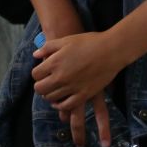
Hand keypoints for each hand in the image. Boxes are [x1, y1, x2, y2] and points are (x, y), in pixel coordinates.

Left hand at [31, 31, 126, 146]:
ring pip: (51, 98)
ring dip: (50, 94)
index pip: (35, 75)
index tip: (43, 72)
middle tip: (47, 82)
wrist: (111, 50)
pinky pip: (66, 106)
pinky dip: (60, 105)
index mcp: (55, 62)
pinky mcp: (83, 95)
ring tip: (55, 89)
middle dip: (41, 85)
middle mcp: (61, 77)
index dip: (38, 74)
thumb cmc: (89, 42)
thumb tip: (36, 55)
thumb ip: (48, 47)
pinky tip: (61, 101)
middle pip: (40, 89)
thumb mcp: (67, 40)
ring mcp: (72, 87)